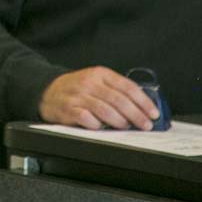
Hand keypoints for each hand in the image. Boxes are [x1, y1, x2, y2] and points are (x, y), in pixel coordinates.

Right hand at [38, 66, 160, 130]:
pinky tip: (102, 128)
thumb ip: (115, 90)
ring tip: (127, 127)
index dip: (143, 101)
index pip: (127, 86)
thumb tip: (142, 107)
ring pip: (104, 109)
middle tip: (145, 124)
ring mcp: (78, 95)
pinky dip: (97, 125)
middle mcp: (89, 83)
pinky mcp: (68, 109)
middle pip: (118, 99)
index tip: (153, 113)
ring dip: (119, 121)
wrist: (48, 91)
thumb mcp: (97, 82)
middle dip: (136, 114)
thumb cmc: (78, 89)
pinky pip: (86, 118)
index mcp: (100, 74)